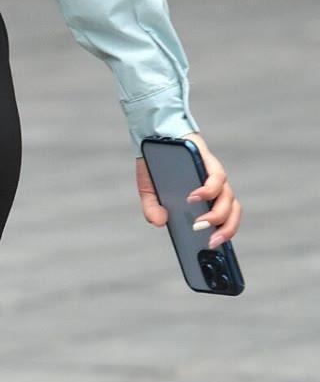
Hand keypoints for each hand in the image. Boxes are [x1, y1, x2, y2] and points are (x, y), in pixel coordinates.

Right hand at [136, 133, 241, 247]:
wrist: (154, 133)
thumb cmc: (155, 164)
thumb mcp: (149, 191)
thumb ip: (152, 208)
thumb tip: (159, 222)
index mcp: (206, 198)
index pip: (224, 218)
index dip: (225, 233)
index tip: (214, 248)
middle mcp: (215, 188)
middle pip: (232, 211)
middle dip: (226, 229)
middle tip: (211, 242)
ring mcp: (213, 174)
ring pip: (228, 198)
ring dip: (216, 214)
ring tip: (199, 224)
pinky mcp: (209, 160)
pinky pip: (217, 178)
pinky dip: (207, 190)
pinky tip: (193, 197)